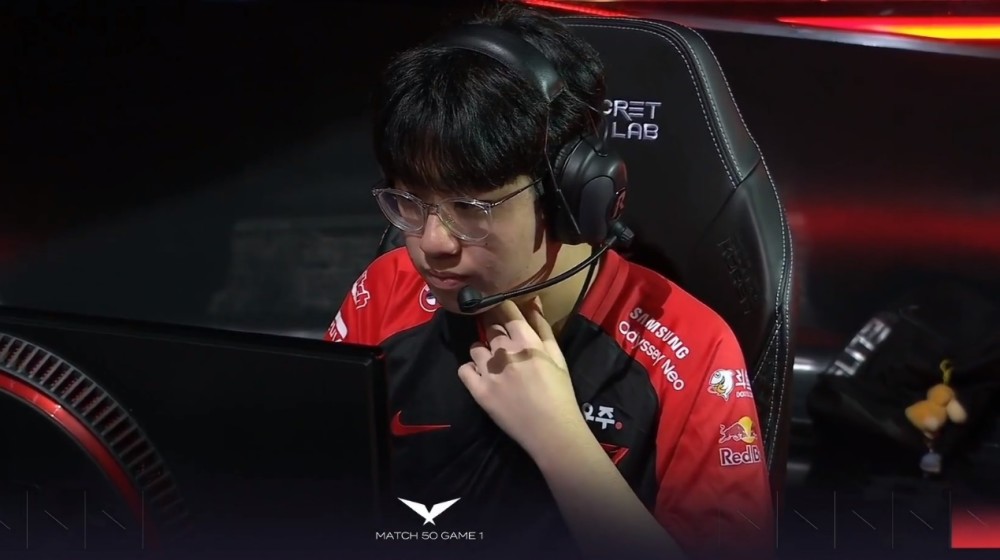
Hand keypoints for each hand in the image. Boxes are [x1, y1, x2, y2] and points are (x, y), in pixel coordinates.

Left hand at [457, 297, 589, 459]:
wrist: (552, 431)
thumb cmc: (560, 392)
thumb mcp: (557, 357)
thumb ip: (543, 328)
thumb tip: (534, 301)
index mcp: (526, 341)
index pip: (506, 310)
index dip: (501, 307)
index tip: (501, 311)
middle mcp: (504, 351)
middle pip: (490, 328)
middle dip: (494, 331)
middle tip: (502, 344)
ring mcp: (489, 371)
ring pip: (475, 347)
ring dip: (482, 351)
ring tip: (492, 363)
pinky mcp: (478, 390)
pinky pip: (464, 369)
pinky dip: (470, 370)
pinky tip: (481, 376)